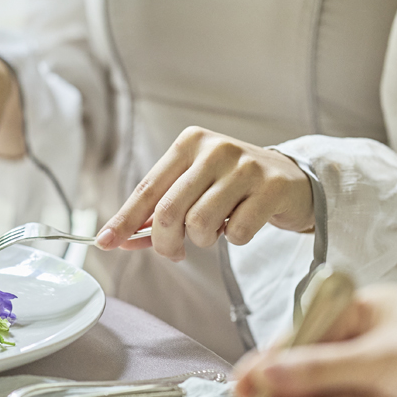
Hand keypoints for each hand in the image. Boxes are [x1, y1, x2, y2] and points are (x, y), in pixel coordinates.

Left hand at [94, 127, 314, 260]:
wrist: (291, 179)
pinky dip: (235, 239)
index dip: (124, 221)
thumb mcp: (192, 188)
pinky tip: (242, 223)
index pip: (147, 189)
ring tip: (215, 230)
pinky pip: (237, 233)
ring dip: (203, 240)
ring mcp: (245, 167)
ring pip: (200, 225)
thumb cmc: (231, 187)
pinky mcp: (271, 187)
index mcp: (188, 144)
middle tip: (175, 252)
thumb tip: (118, 239)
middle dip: (165, 243)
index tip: (105, 243)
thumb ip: (157, 212)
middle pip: (169, 212)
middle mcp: (215, 149)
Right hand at [232, 286, 396, 396]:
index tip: (245, 376)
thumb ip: (320, 370)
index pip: (304, 333)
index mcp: (362, 312)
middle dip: (271, 389)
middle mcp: (361, 347)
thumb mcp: (382, 356)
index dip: (272, 356)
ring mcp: (367, 384)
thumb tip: (269, 373)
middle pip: (304, 369)